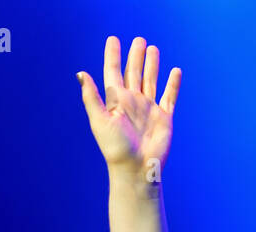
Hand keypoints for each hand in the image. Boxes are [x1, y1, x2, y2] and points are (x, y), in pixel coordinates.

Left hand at [76, 36, 179, 178]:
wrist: (135, 169)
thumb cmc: (115, 147)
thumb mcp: (100, 120)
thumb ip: (92, 96)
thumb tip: (81, 73)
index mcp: (116, 102)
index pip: (113, 73)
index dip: (112, 56)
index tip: (113, 39)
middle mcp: (132, 103)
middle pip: (134, 73)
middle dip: (135, 56)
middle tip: (138, 40)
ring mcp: (149, 109)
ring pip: (151, 80)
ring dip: (152, 65)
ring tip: (153, 49)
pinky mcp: (164, 117)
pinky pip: (169, 96)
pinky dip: (173, 84)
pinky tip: (175, 71)